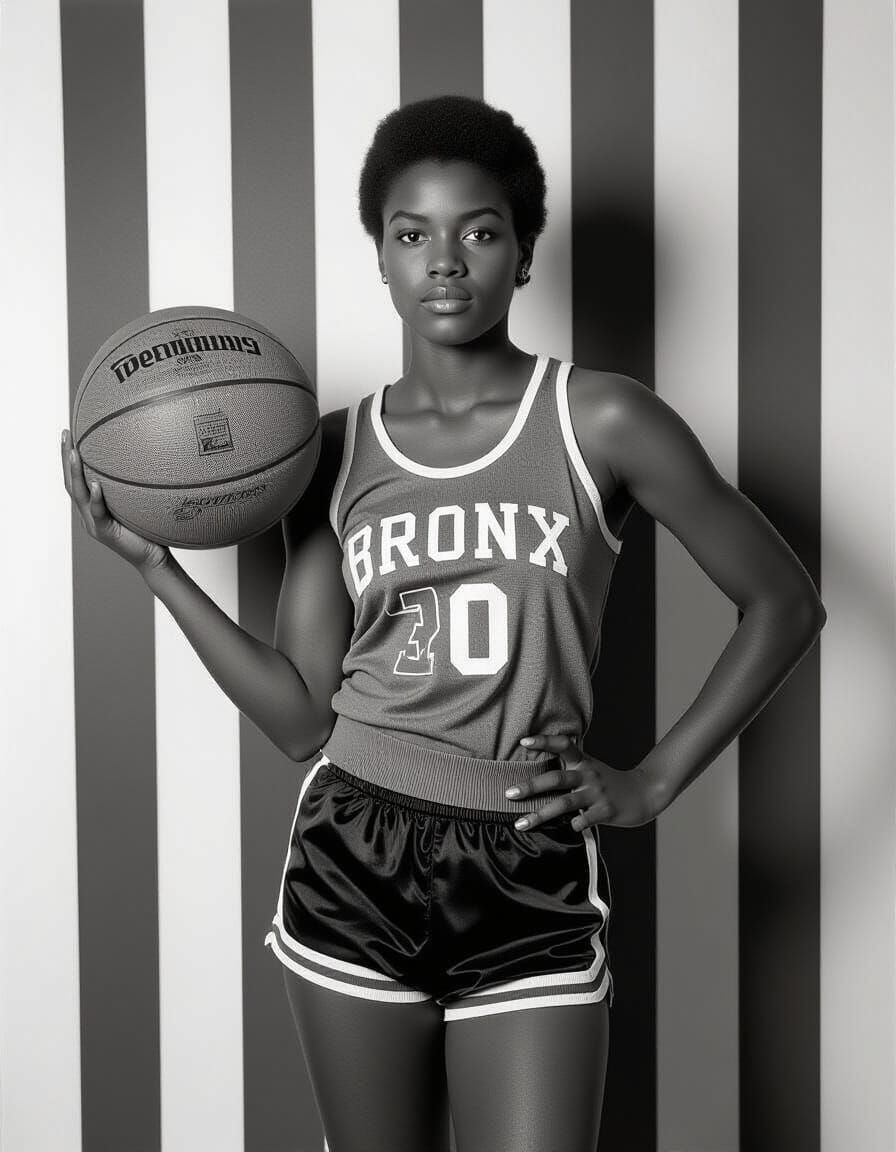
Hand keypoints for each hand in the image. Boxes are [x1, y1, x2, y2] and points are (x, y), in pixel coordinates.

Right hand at [61, 428, 170, 574]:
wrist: (155, 558)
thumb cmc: (149, 529)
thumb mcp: (138, 502)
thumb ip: (134, 485)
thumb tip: (148, 454)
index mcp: (93, 506)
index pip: (77, 478)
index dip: (70, 457)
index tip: (70, 432)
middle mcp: (89, 514)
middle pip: (71, 482)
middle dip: (66, 457)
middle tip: (66, 433)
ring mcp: (94, 524)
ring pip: (79, 496)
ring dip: (74, 473)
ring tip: (73, 453)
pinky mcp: (105, 533)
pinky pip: (98, 514)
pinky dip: (96, 499)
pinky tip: (96, 485)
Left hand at [506, 733, 663, 831]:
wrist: (644, 793)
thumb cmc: (608, 783)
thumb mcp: (590, 768)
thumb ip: (569, 768)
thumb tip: (536, 771)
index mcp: (583, 762)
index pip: (563, 745)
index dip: (544, 741)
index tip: (524, 741)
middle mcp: (588, 775)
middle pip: (556, 778)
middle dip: (531, 787)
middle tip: (509, 793)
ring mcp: (597, 793)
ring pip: (565, 803)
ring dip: (541, 814)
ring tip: (521, 823)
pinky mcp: (607, 810)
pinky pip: (587, 818)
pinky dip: (577, 823)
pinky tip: (569, 828)